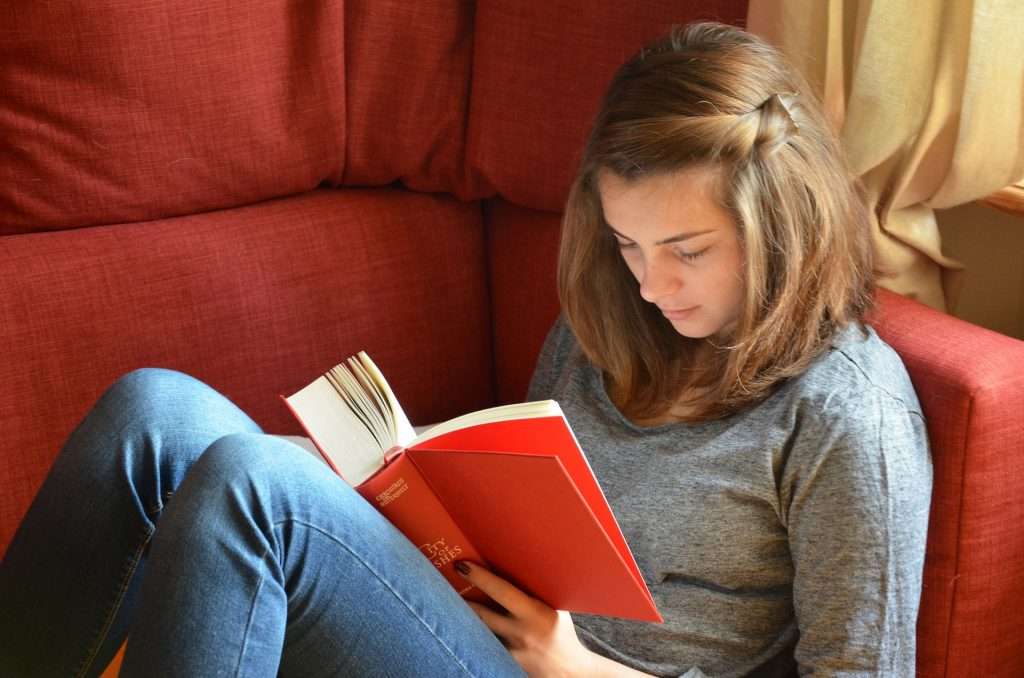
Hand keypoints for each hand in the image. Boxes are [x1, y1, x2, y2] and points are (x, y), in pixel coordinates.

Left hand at [455, 560, 598, 676]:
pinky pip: (484, 647)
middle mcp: (521, 633)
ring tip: (445, 605)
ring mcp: (511, 652)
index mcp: (535, 613)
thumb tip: (516, 563)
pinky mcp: (505, 665)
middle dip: (461, 598)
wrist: (569, 672)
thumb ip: (537, 591)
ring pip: (478, 632)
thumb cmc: (562, 634)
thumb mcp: (556, 608)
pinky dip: (473, 638)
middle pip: (481, 614)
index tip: (462, 565)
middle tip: (443, 581)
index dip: (480, 577)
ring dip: (463, 619)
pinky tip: (462, 630)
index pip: (502, 591)